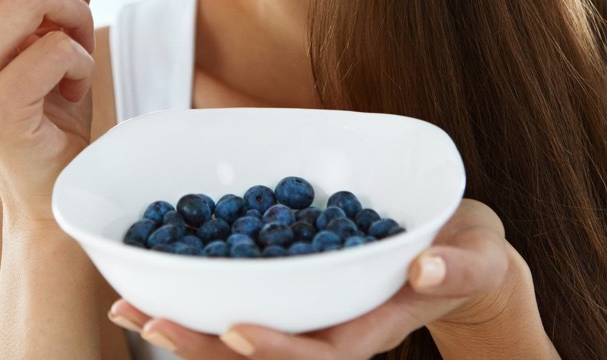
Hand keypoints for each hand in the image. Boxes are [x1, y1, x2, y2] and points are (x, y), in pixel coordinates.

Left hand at [108, 199, 555, 358]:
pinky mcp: (295, 290)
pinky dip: (198, 293)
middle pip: (265, 350)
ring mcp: (310, 312)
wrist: (458, 257)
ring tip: (130, 307)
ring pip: (243, 332)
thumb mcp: (476, 257)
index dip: (281, 347)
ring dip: (188, 324)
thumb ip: (458, 265)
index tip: (238, 331)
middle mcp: (332, 326)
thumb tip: (427, 268)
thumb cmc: (469, 256)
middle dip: (207, 343)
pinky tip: (154, 279)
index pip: (323, 351)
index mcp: (373, 325)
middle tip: (150, 319)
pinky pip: (243, 297)